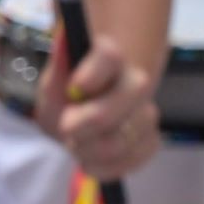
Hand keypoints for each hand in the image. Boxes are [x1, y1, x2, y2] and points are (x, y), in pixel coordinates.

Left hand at [47, 34, 158, 181]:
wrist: (77, 126)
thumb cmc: (64, 102)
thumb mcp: (51, 88)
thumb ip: (58, 70)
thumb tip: (63, 37)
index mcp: (107, 62)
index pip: (111, 55)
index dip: (96, 70)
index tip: (75, 88)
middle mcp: (135, 82)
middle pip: (131, 93)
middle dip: (94, 119)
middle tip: (67, 130)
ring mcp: (147, 112)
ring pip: (130, 133)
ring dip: (94, 148)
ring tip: (75, 145)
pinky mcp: (151, 140)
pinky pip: (135, 157)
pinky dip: (107, 166)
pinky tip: (91, 162)